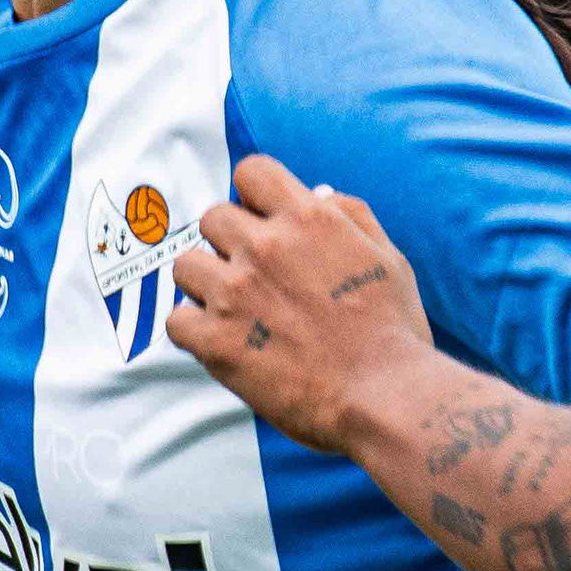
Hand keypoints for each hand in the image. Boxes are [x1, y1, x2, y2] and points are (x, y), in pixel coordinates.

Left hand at [168, 155, 431, 454]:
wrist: (386, 397)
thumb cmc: (395, 333)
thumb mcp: (389, 259)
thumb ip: (351, 217)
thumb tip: (318, 191)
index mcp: (309, 219)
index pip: (252, 173)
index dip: (254, 196)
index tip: (263, 222)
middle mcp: (266, 247)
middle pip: (213, 217)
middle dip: (230, 243)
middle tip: (254, 277)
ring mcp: (236, 293)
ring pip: (186, 265)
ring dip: (205, 284)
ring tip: (234, 310)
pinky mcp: (217, 342)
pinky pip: (176, 320)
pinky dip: (194, 331)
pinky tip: (223, 342)